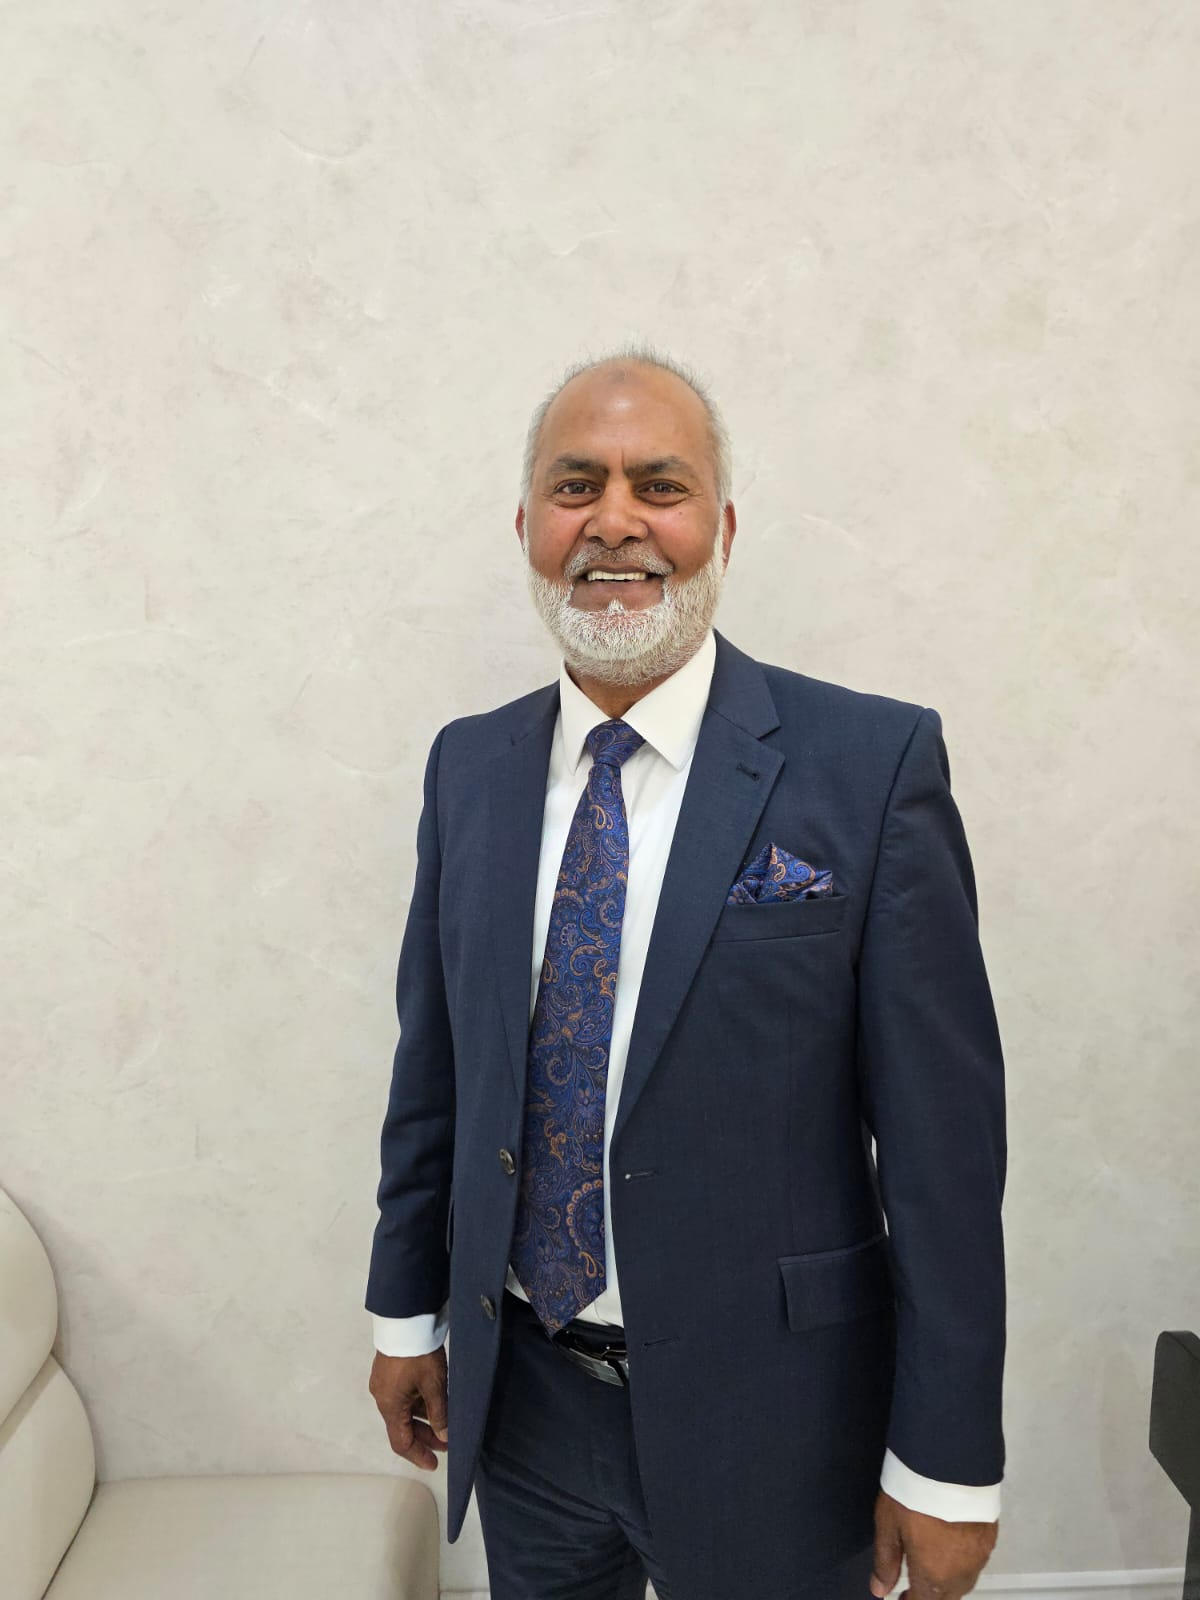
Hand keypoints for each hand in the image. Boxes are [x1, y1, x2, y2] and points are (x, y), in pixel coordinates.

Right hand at [369, 1348, 448, 1471]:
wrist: (406, 1319)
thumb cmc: (419, 1355)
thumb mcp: (434, 1385)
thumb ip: (439, 1413)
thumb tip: (444, 1437)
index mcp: (390, 1405)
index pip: (401, 1442)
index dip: (418, 1455)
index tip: (434, 1464)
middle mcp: (383, 1398)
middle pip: (402, 1427)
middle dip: (424, 1438)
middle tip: (447, 1444)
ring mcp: (384, 1384)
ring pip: (404, 1411)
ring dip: (423, 1420)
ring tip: (445, 1424)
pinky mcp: (389, 1371)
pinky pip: (402, 1397)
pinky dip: (417, 1405)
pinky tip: (434, 1404)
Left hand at [871, 1489, 996, 1598]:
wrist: (950, 1462)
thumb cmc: (914, 1492)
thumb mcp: (888, 1525)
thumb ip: (885, 1561)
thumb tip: (880, 1589)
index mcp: (933, 1575)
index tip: (902, 1597)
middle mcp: (960, 1572)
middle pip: (947, 1596)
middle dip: (931, 1594)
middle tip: (914, 1583)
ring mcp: (980, 1554)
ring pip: (964, 1581)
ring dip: (948, 1580)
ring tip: (932, 1565)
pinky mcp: (991, 1535)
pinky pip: (976, 1560)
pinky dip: (963, 1561)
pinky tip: (951, 1546)